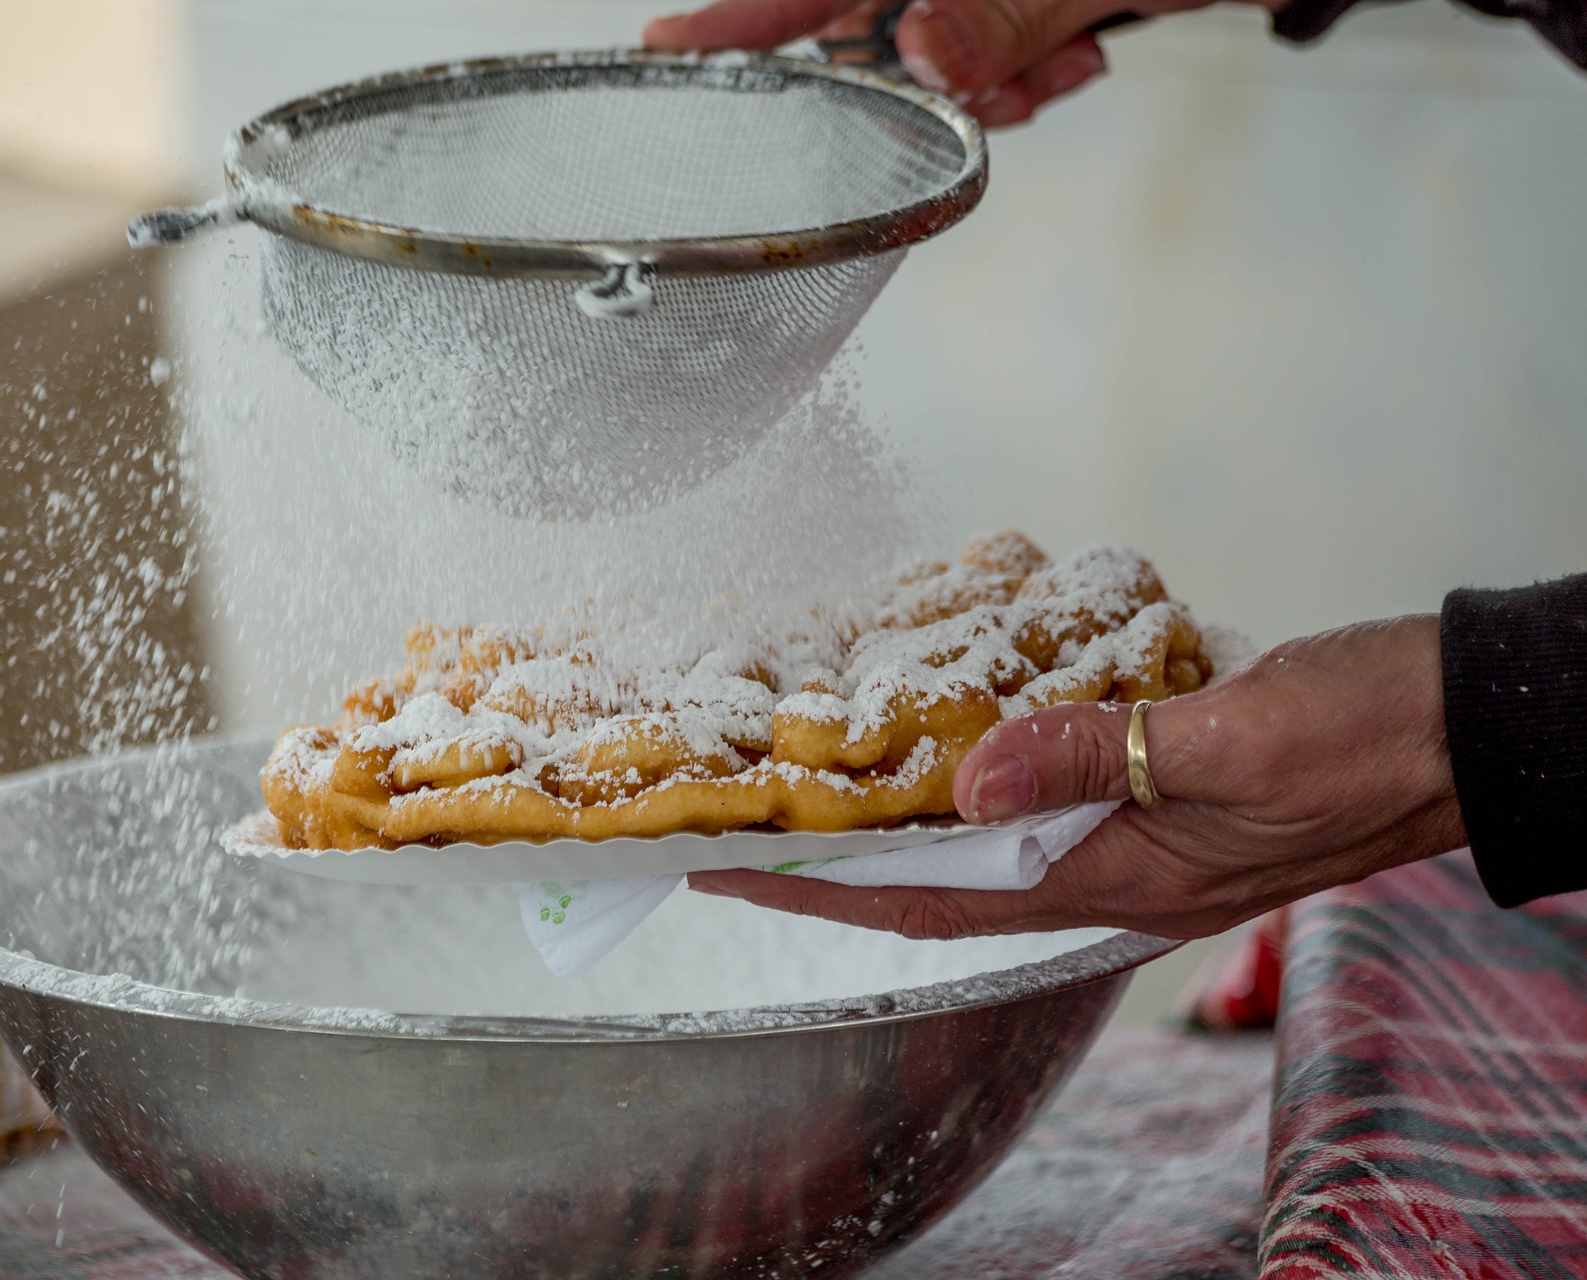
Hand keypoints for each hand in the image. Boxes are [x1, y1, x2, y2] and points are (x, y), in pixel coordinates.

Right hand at [643, 0, 1281, 126]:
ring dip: (993, 83)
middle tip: (985, 93)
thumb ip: (1004, 7)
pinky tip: (1080, 53)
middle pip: (876, 22)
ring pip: (942, 50)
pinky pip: (997, 50)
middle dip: (920, 75)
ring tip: (1063, 63)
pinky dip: (1032, 70)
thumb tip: (918, 50)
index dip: (734, 21)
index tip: (661, 49)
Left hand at [689, 616, 1468, 939]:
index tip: (733, 876)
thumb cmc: (1372, 732)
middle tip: (747, 828)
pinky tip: (955, 742)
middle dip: (842, 864)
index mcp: (1122, 879)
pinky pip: (1048, 803)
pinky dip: (983, 780)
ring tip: (823, 788)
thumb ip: (1101, 761)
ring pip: (993, 845)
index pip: (937, 901)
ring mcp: (1142, 844)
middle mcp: (1118, 876)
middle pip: (946, 883)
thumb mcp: (1239, 738)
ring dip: (906, 823)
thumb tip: (971, 786)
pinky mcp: (1164, 800)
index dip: (827, 894)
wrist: (1471, 726)